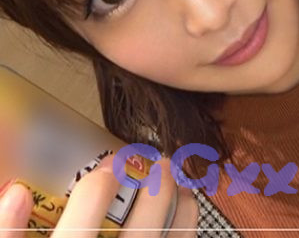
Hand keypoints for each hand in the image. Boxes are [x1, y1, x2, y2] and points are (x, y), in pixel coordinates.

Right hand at [0, 155, 197, 237]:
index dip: (98, 189)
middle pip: (139, 234)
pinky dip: (186, 233)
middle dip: (152, 190)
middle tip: (156, 163)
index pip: (81, 232)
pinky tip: (185, 217)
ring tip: (180, 183)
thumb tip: (16, 195)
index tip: (108, 166)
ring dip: (180, 211)